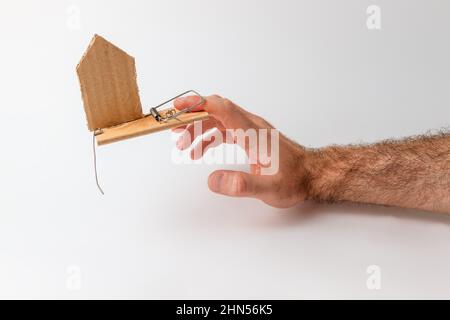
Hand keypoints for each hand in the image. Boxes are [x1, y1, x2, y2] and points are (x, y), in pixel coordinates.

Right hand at [173, 95, 311, 207]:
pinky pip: (224, 129)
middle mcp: (250, 125)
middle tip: (174, 133)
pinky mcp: (250, 137)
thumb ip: (241, 184)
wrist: (311, 175)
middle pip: (216, 111)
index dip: (199, 104)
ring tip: (183, 147)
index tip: (179, 107)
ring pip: (218, 120)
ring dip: (199, 129)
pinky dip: (209, 136)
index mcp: (252, 133)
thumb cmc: (293, 180)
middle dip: (192, 118)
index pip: (222, 108)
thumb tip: (212, 180)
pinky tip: (200, 149)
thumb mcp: (268, 189)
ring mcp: (250, 130)